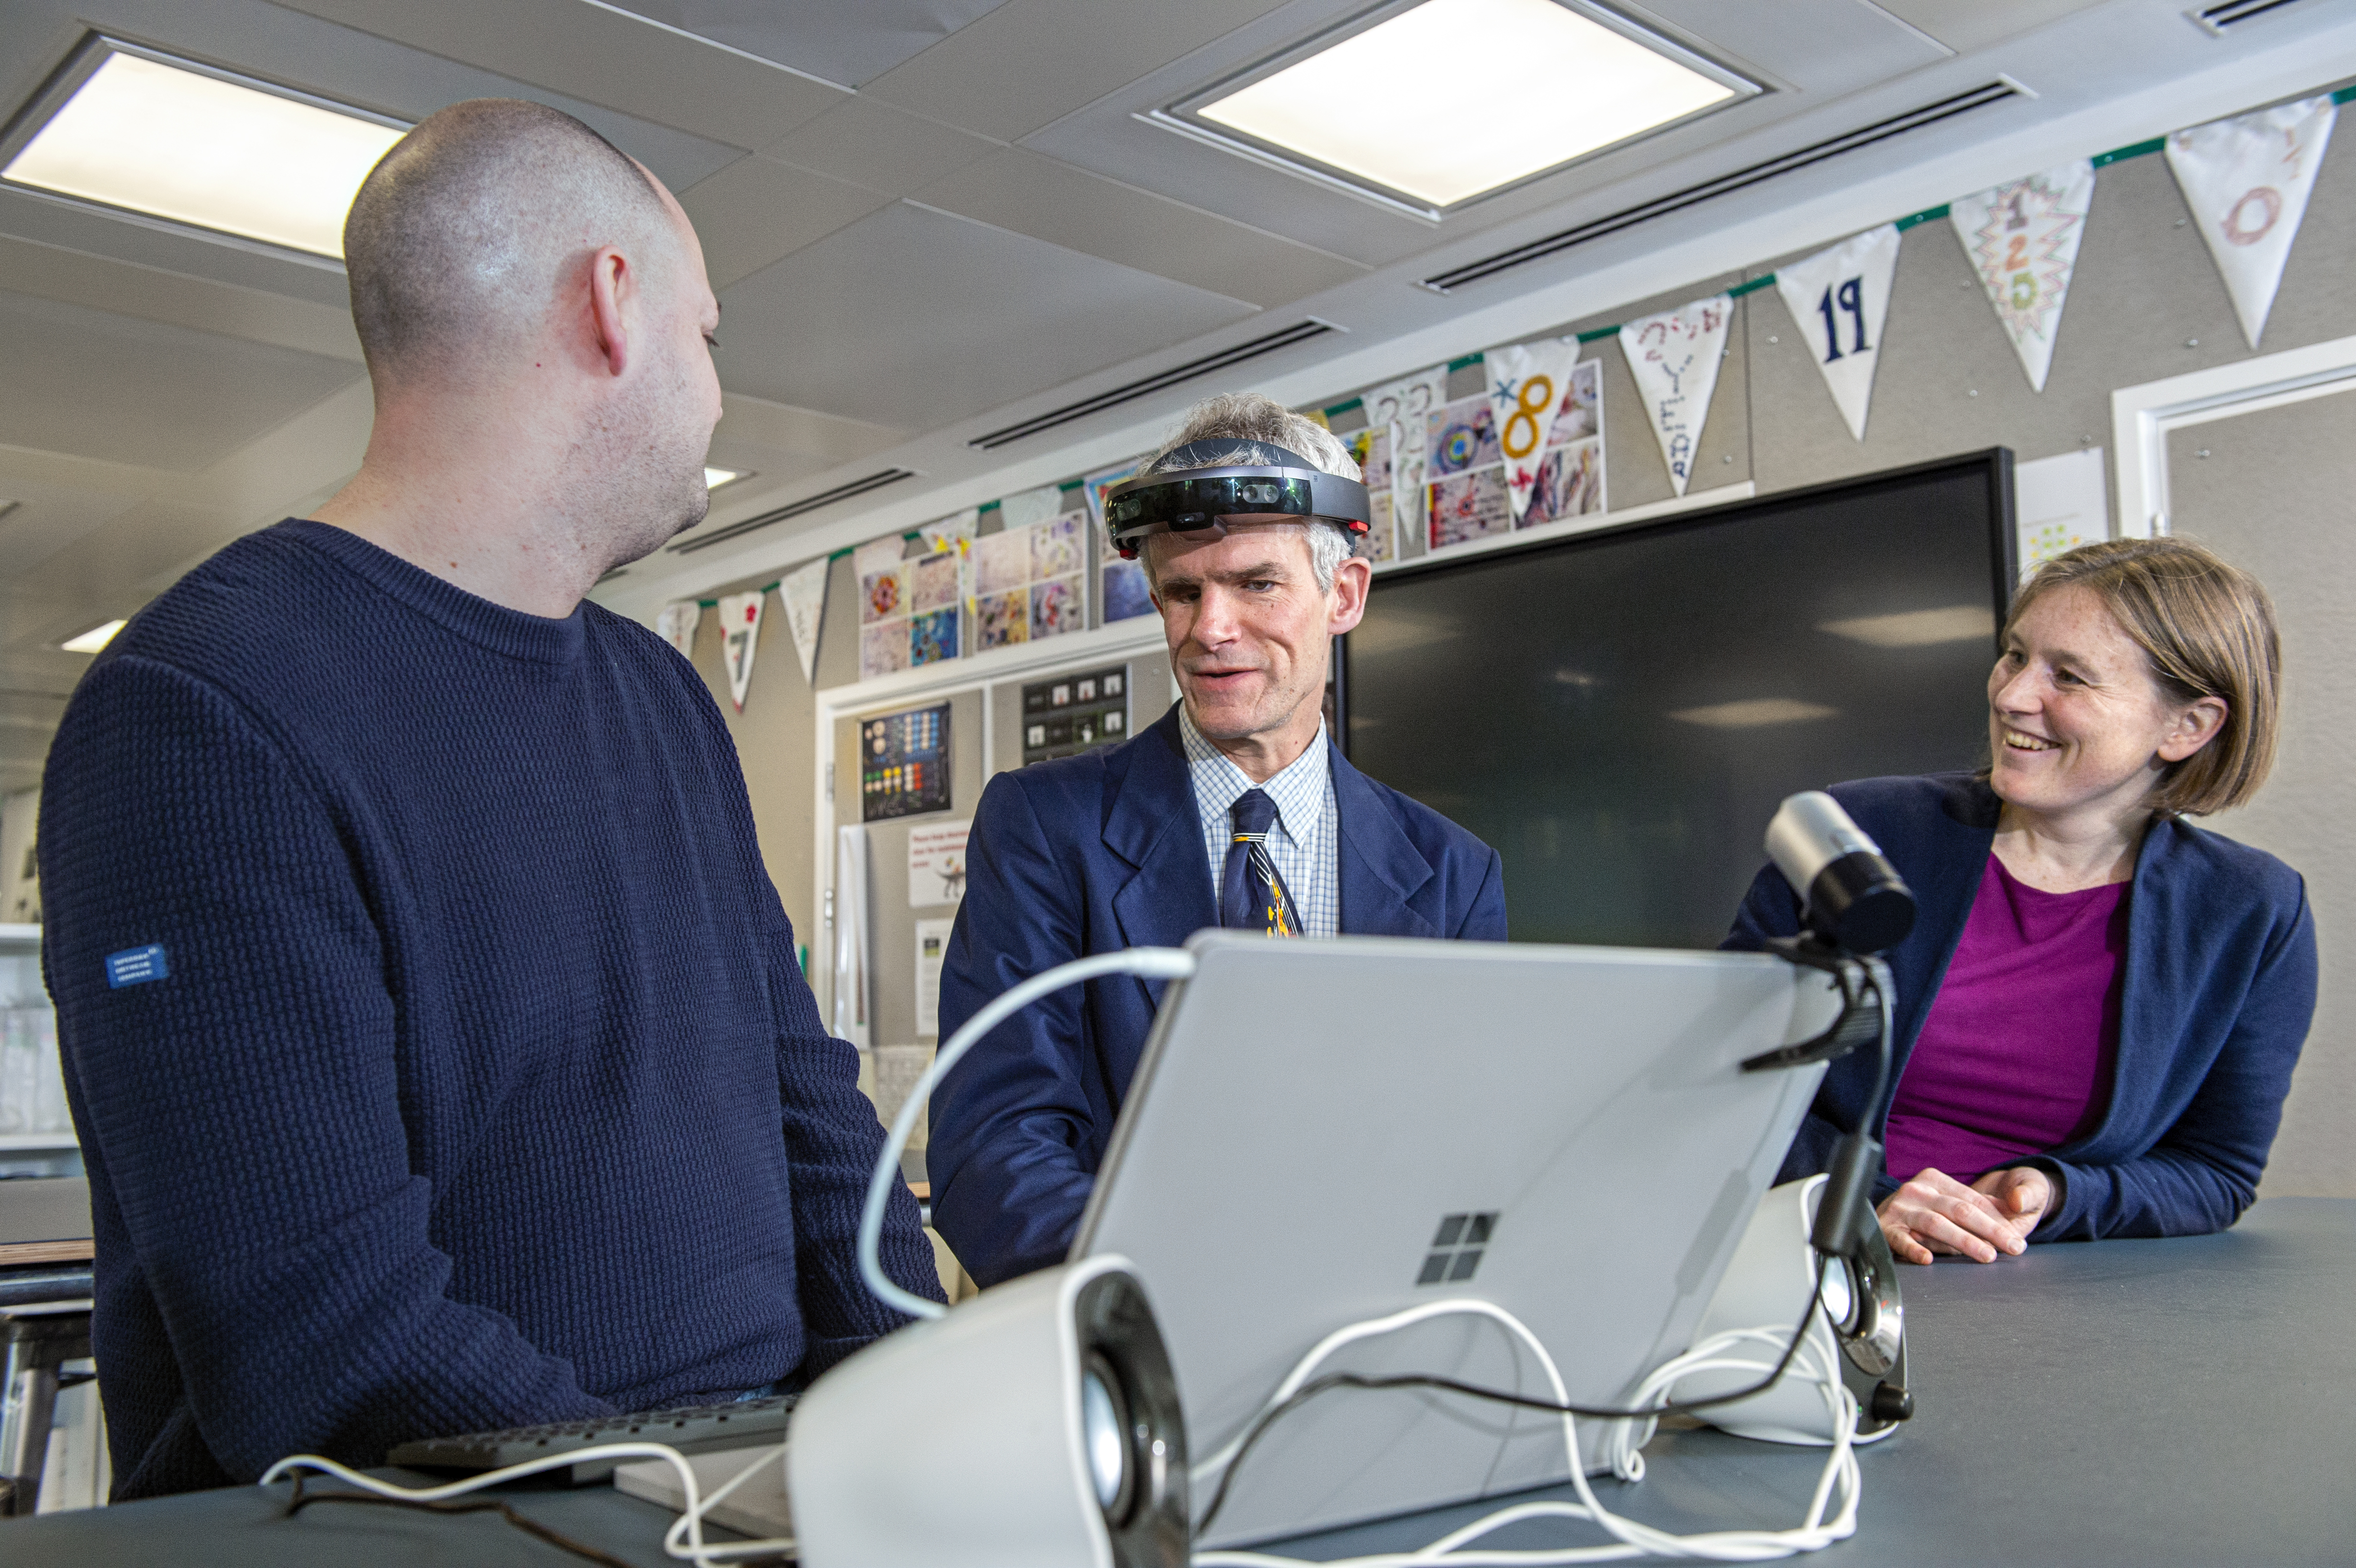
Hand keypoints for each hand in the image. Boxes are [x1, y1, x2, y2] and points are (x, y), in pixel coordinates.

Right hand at [1876, 1166, 2037, 1263]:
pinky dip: (1914, 1249)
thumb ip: (1978, 1204)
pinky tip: (1927, 1258)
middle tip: (2010, 1248)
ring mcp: (1900, 1209)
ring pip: (1936, 1224)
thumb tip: (2014, 1208)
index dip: (1998, 1220)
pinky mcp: (1886, 1228)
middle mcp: (1917, 1191)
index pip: (1973, 1200)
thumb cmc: (1920, 1209)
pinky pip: (1901, 1240)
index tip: (2016, 1239)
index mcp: (1934, 1180)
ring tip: (1986, 1254)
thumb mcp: (1948, 1198)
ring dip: (1964, 1240)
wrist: (1874, 1214)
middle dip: (1989, 1230)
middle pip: (1959, 1210)